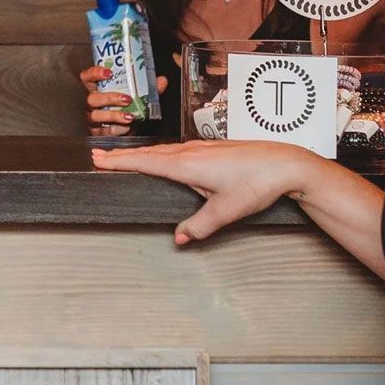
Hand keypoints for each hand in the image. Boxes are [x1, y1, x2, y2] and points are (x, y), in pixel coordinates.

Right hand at [80, 62, 169, 137]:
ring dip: (114, 115)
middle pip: (92, 98)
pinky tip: (126, 128)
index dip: (95, 73)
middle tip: (127, 99)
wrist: (127, 128)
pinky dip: (115, 129)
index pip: (87, 77)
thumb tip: (161, 81)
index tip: (109, 73)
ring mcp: (92, 118)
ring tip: (130, 116)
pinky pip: (103, 131)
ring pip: (95, 116)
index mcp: (96, 88)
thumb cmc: (126, 107)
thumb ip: (149, 87)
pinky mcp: (97, 133)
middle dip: (109, 98)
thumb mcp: (138, 95)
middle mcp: (91, 103)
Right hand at [90, 138, 301, 243]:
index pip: (145, 162)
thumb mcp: (226, 211)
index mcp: (187, 165)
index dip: (119, 161)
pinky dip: (160, 152)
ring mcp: (202, 147)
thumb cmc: (257, 183)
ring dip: (142, 153)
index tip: (98, 158)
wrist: (286, 163)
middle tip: (100, 155)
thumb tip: (181, 237)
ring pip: (164, 150)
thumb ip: (200, 225)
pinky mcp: (213, 148)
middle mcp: (191, 151)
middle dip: (124, 156)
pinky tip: (163, 158)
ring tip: (125, 157)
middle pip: (150, 153)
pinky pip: (177, 149)